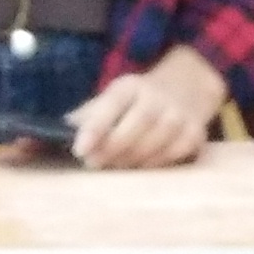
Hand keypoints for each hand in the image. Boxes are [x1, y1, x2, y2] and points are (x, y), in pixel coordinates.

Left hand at [66, 44, 224, 169]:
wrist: (188, 86)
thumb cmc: (138, 100)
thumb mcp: (113, 98)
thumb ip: (88, 114)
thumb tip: (58, 130)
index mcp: (130, 86)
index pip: (111, 103)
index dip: (95, 127)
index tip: (80, 149)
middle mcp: (157, 97)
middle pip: (136, 124)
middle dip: (113, 148)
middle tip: (93, 163)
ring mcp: (179, 115)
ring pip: (155, 143)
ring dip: (132, 160)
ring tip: (115, 167)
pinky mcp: (195, 133)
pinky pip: (173, 155)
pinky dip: (155, 164)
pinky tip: (141, 167)